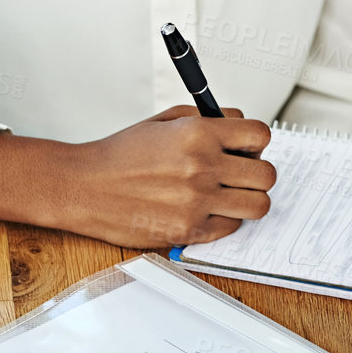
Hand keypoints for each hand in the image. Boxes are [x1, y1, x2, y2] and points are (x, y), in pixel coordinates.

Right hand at [58, 103, 275, 248]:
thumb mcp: (165, 121)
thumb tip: (242, 129)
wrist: (85, 187)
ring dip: (248, 199)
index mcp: (197, 134)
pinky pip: (232, 228)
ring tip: (228, 194)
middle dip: (256, 172)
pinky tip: (206, 209)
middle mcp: (201, 167)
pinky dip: (225, 219)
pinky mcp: (188, 231)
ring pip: (258, 205)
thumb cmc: (121, 154)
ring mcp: (197, 203)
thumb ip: (208, 120)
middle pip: (266, 175)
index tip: (246, 147)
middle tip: (240, 172)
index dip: (255, 142)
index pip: (260, 135)